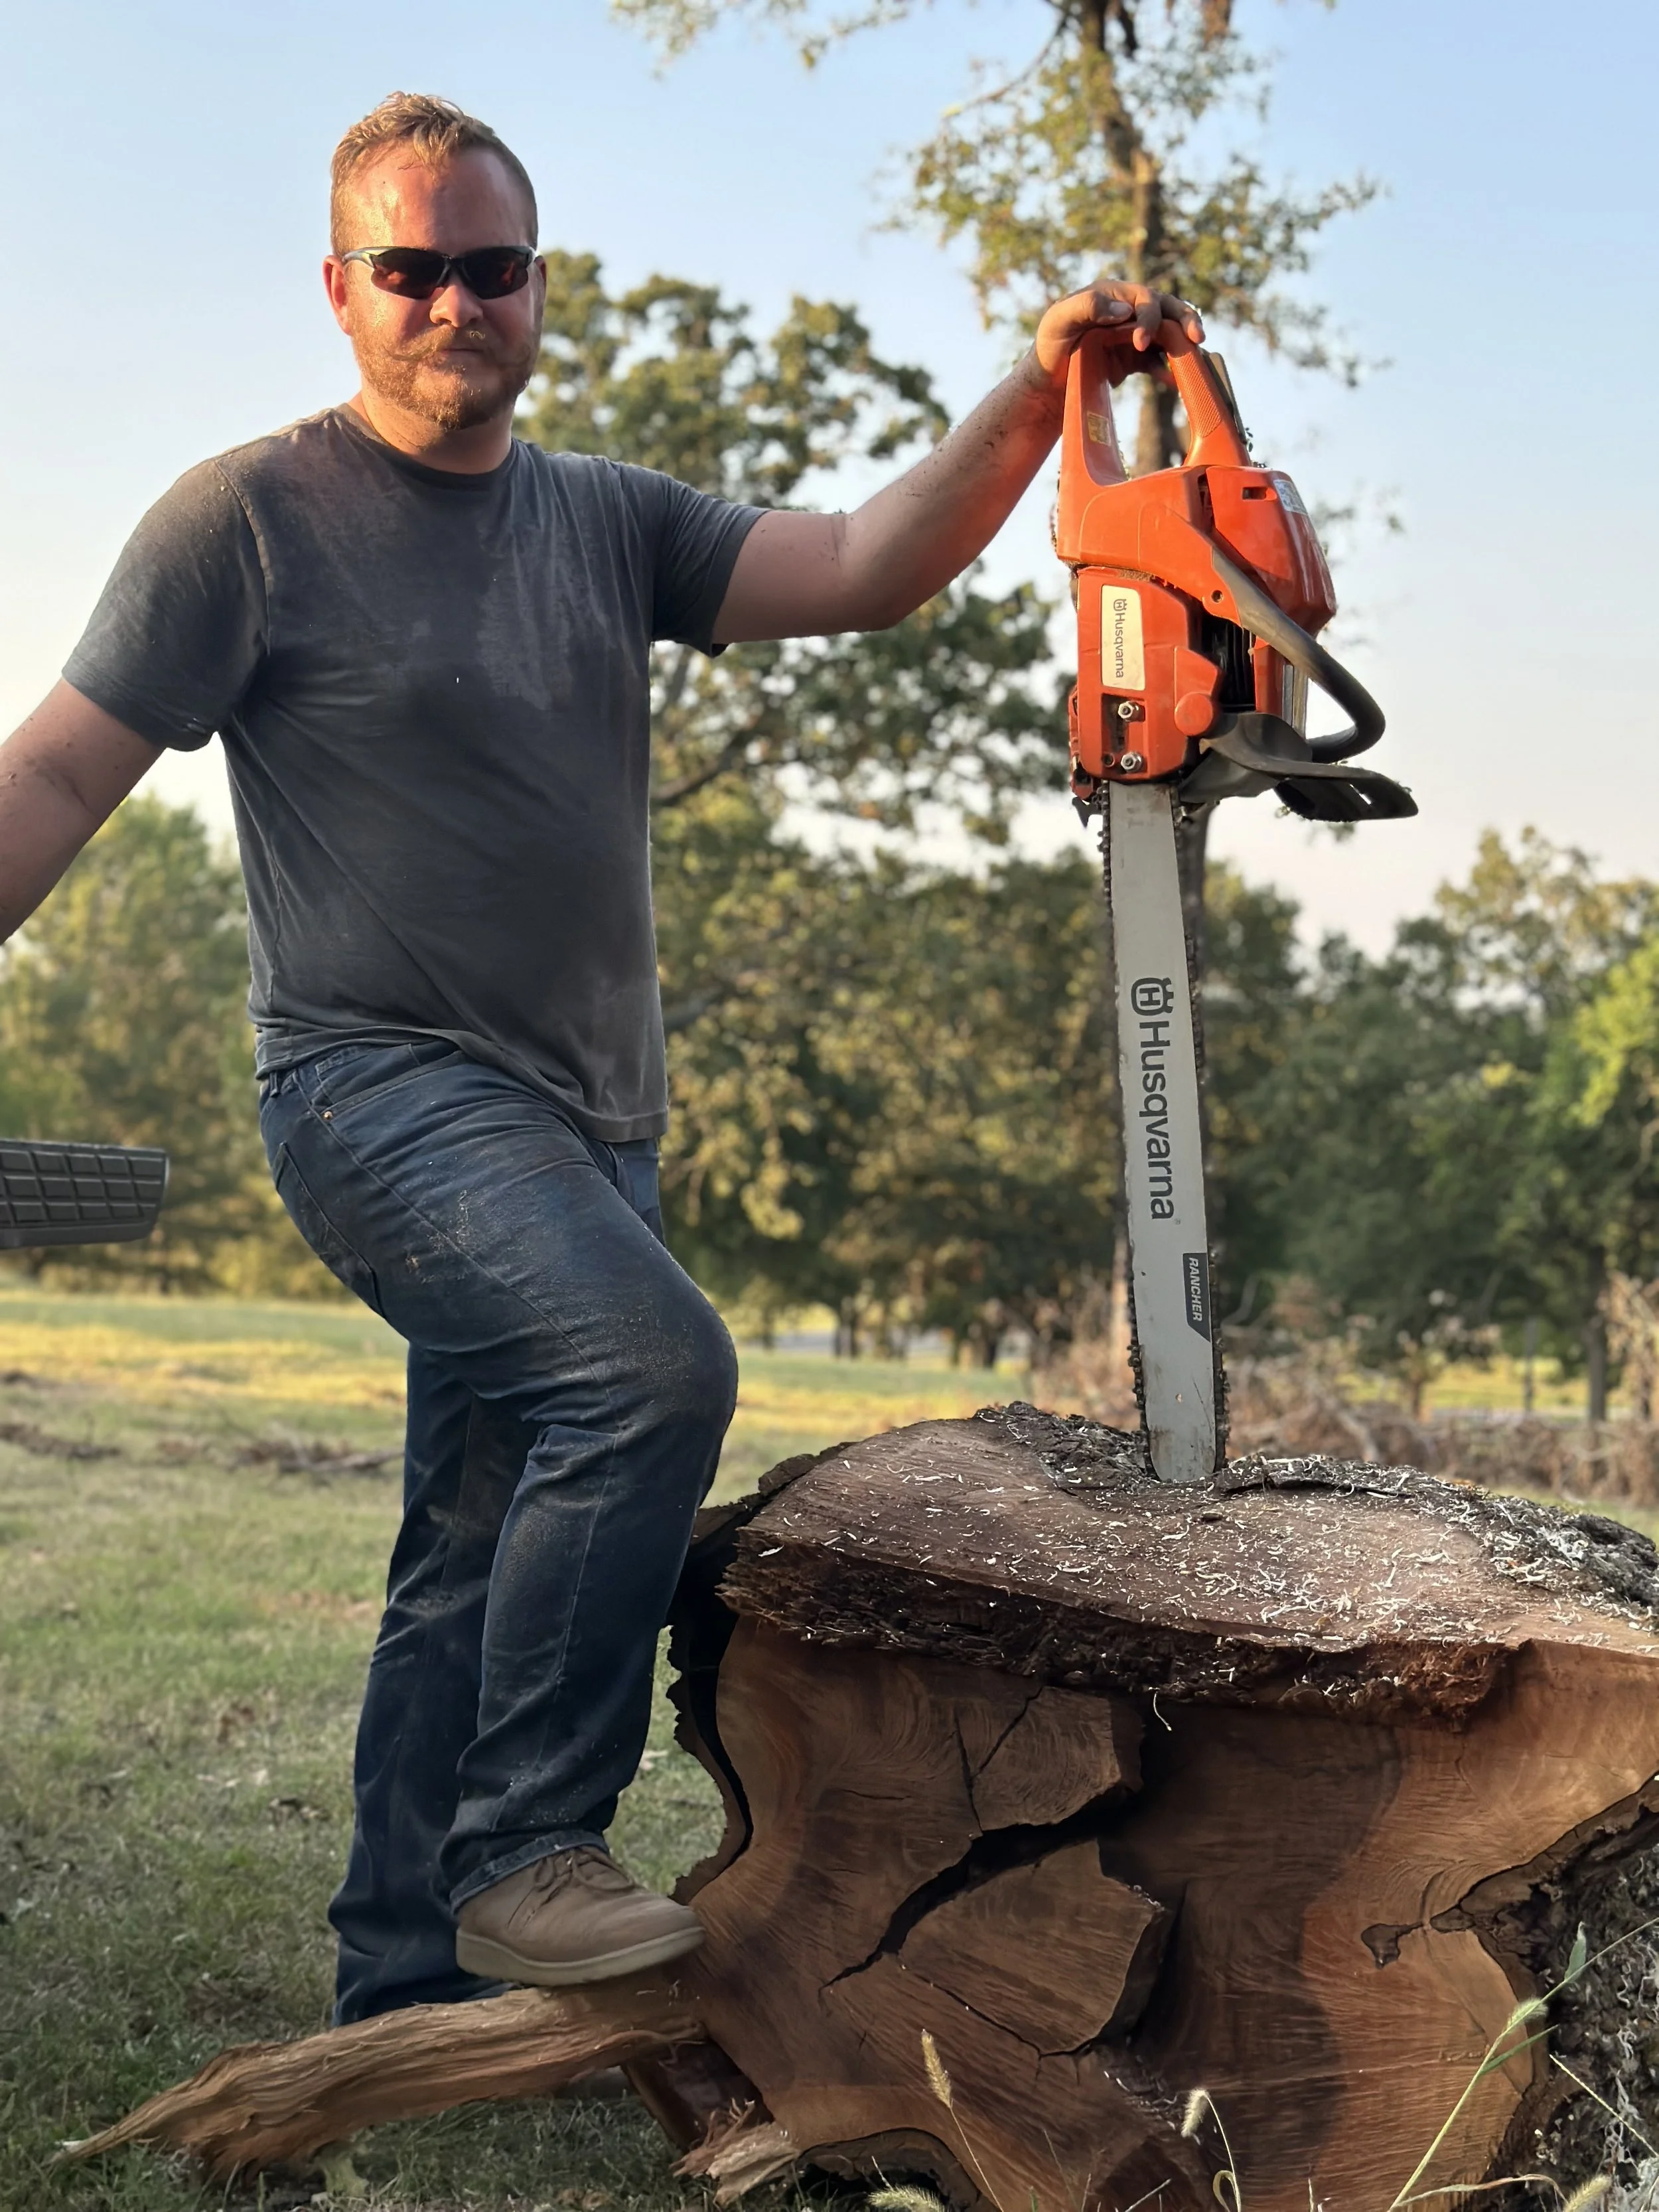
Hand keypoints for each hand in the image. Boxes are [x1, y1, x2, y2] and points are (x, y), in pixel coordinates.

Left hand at [1030, 281, 1204, 387]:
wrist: (1048, 379)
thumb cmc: (1050, 344)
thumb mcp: (1058, 321)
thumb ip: (1087, 307)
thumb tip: (1123, 309)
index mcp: (1114, 294)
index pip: (1144, 299)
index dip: (1149, 318)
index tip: (1140, 343)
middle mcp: (1128, 309)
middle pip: (1167, 308)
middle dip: (1185, 321)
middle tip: (1197, 338)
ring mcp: (1134, 334)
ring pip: (1168, 333)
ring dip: (1183, 345)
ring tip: (1195, 360)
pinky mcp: (1135, 358)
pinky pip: (1159, 361)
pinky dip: (1169, 370)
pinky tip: (1175, 382)